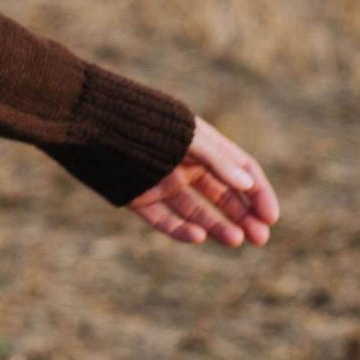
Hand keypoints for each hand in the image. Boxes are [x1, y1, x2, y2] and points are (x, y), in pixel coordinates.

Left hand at [128, 113, 278, 246]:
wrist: (88, 120)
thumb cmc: (142, 123)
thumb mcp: (185, 138)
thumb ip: (216, 159)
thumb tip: (247, 184)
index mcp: (201, 144)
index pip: (240, 170)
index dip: (258, 192)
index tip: (271, 217)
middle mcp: (184, 164)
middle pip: (222, 194)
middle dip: (243, 215)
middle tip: (260, 237)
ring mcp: (163, 182)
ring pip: (197, 210)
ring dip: (218, 226)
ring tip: (236, 239)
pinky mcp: (140, 197)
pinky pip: (165, 220)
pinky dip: (182, 230)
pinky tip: (198, 237)